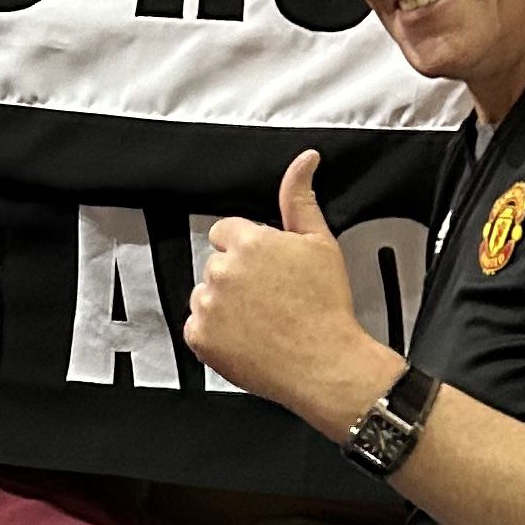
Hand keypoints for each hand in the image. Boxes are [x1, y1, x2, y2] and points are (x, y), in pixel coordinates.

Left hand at [183, 153, 390, 433]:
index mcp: (248, 242)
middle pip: (216, 264)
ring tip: (262, 321)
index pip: (226, 233)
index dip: (249, 252)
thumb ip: (300, 198)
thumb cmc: (327, 307)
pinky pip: (197, 327)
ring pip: (205, 295)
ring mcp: (208, 305)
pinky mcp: (200, 337)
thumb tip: (304, 161)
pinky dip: (216, 335)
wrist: (326, 364)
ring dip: (225, 305)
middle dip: (238, 278)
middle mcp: (222, 271)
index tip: (268, 271)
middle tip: (271, 298)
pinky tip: (247, 338)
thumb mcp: (320, 242)